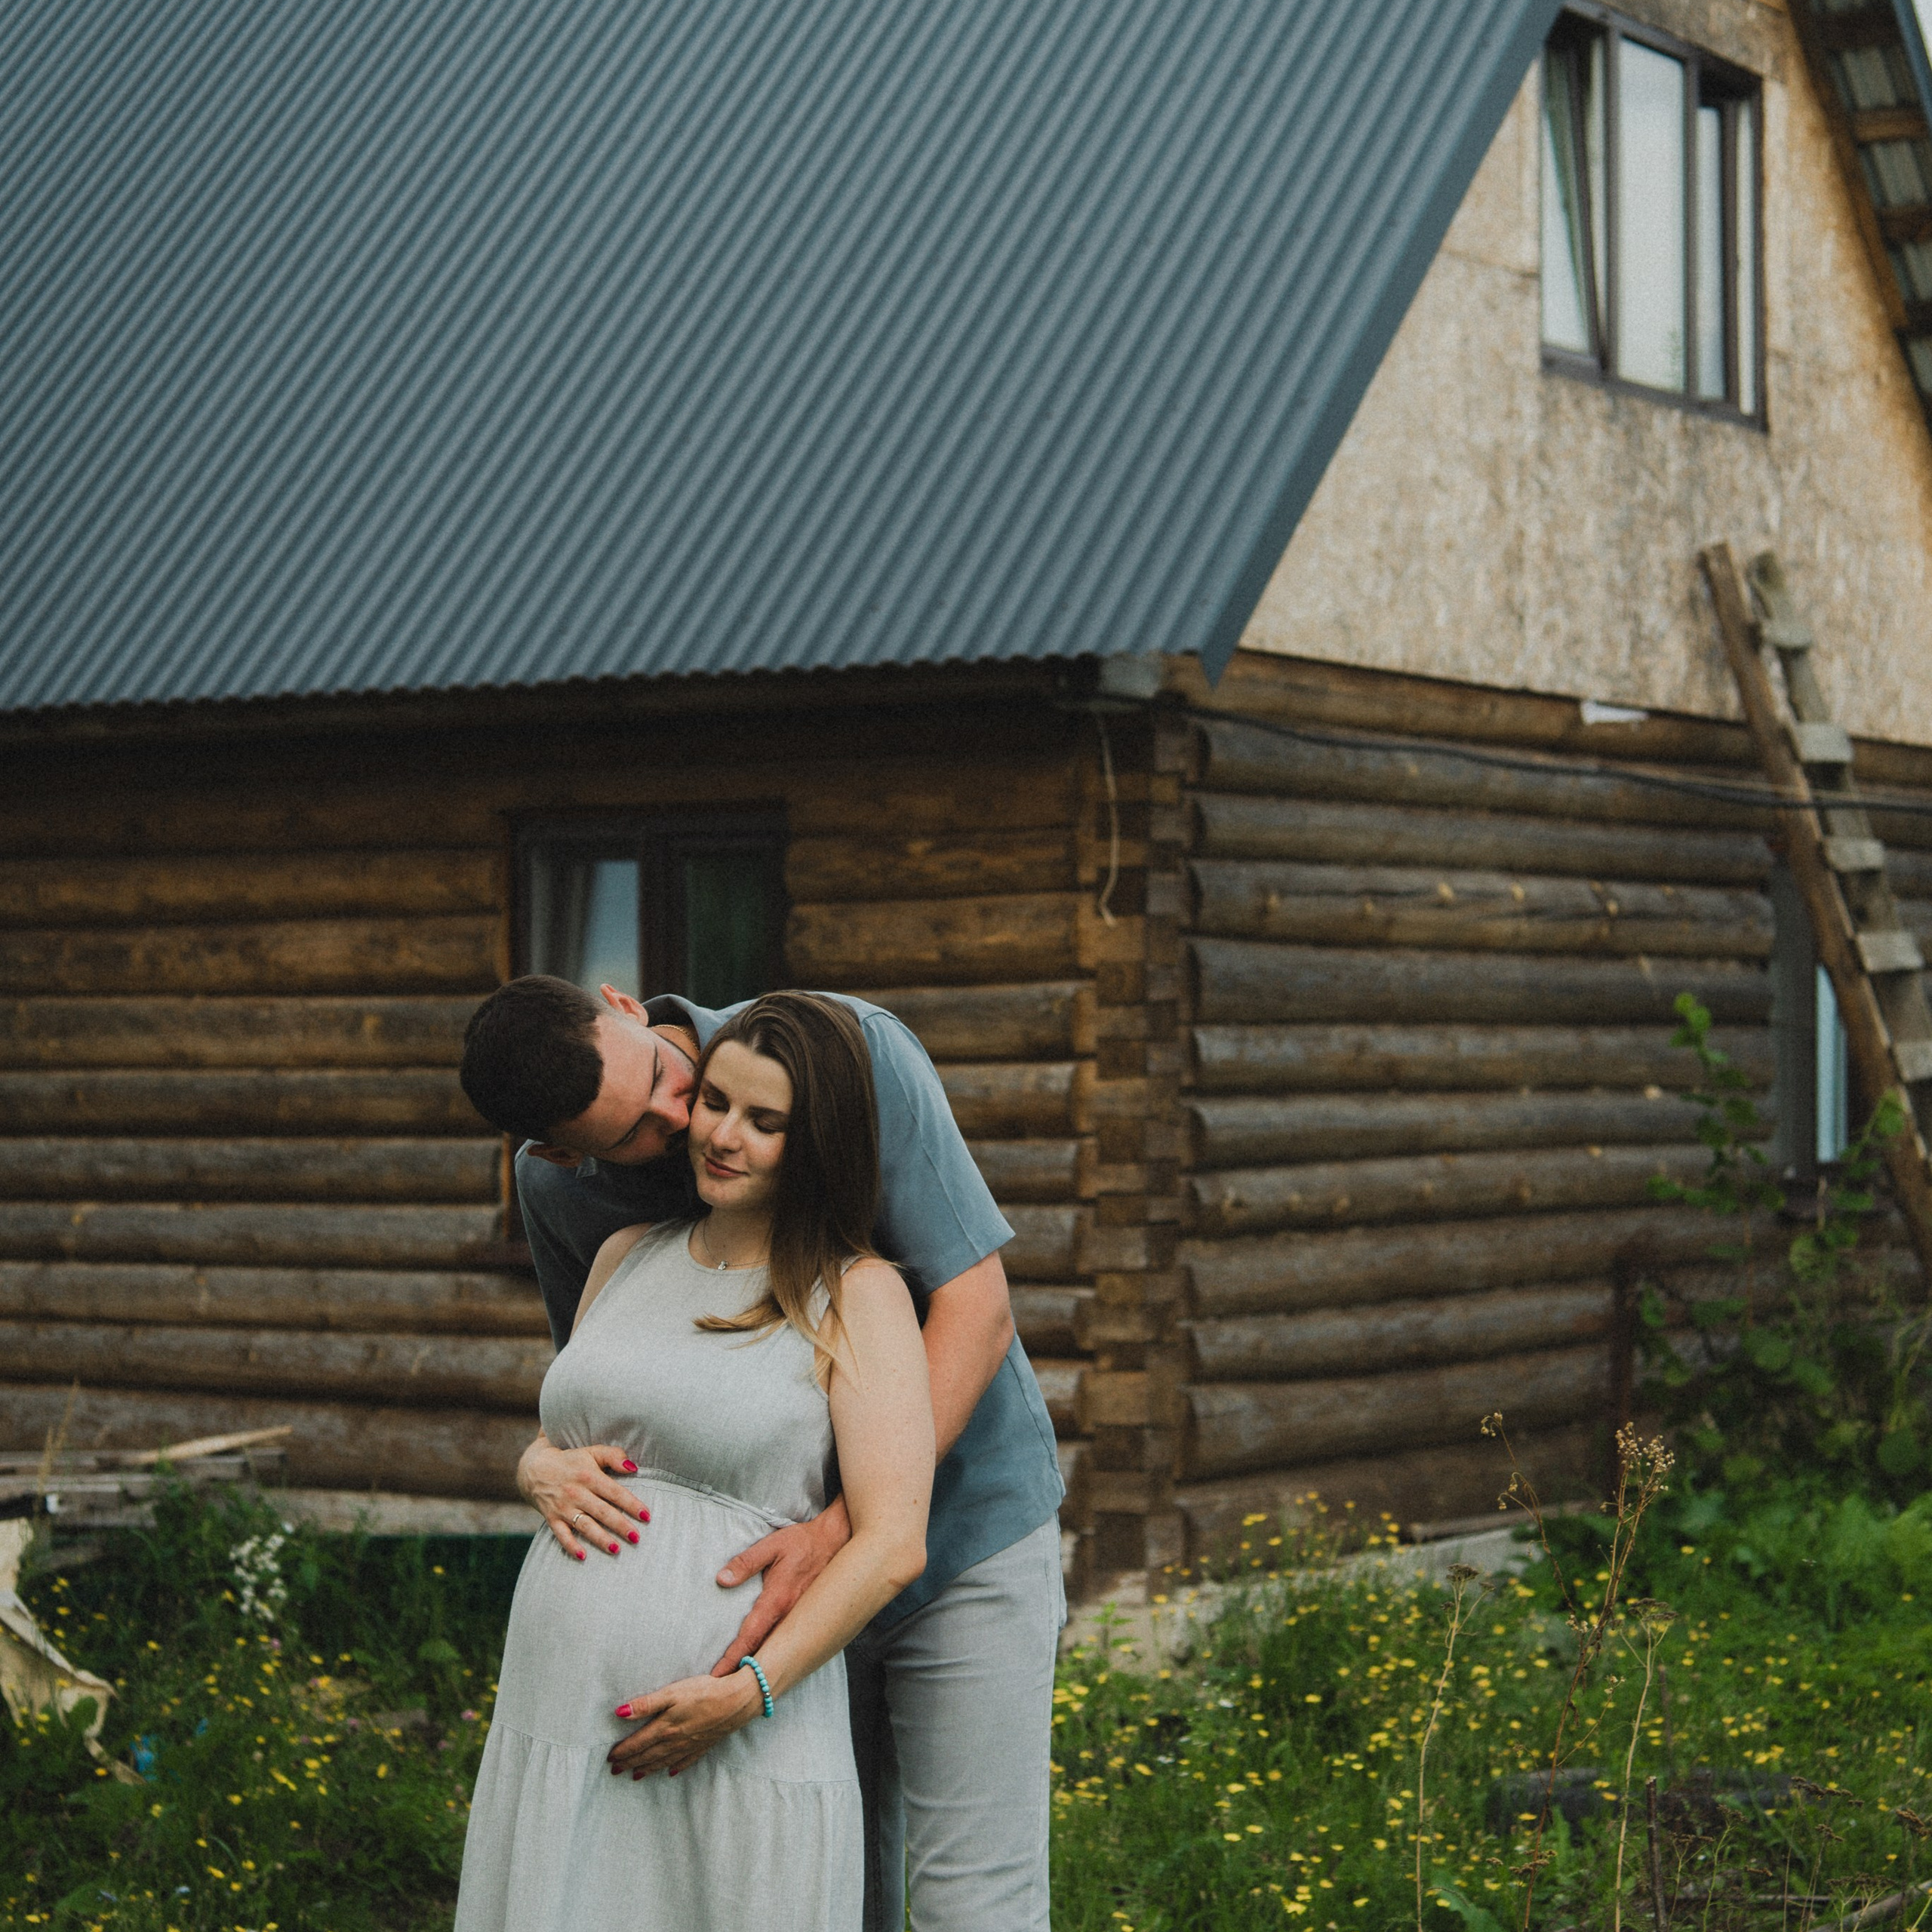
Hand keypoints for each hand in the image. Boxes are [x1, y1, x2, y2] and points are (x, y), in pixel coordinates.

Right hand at [516, 1435, 648, 1560]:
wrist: (535, 1469)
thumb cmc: (571, 1461)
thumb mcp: (592, 1452)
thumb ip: (613, 1456)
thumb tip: (633, 1467)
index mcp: (588, 1476)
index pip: (614, 1492)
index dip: (631, 1504)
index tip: (646, 1515)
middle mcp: (576, 1493)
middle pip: (602, 1512)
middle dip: (620, 1526)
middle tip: (636, 1538)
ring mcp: (563, 1507)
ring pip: (585, 1525)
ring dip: (600, 1539)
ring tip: (616, 1550)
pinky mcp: (552, 1518)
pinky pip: (561, 1535)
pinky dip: (571, 1546)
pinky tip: (583, 1556)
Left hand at [607, 1671, 764, 1777]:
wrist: (736, 1701)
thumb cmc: (703, 1692)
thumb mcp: (672, 1693)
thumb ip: (646, 1704)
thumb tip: (619, 1713)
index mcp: (665, 1728)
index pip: (637, 1743)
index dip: (622, 1751)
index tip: (610, 1758)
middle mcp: (675, 1741)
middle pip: (648, 1755)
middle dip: (630, 1763)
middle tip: (616, 1771)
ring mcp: (690, 1745)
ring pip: (663, 1761)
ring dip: (648, 1769)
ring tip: (636, 1775)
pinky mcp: (703, 1745)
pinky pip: (685, 1761)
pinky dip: (675, 1768)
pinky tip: (670, 1772)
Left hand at [707, 1497, 851, 1674]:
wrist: (838, 1540)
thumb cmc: (802, 1542)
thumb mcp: (771, 1545)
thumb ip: (746, 1562)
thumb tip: (722, 1579)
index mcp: (777, 1599)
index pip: (750, 1636)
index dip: (733, 1658)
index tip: (717, 1676)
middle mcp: (791, 1615)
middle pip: (765, 1651)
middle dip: (745, 1672)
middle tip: (724, 1691)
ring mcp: (802, 1619)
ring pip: (779, 1650)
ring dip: (762, 1666)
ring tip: (742, 1685)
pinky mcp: (810, 1618)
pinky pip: (791, 1642)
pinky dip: (778, 1655)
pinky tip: (769, 1664)